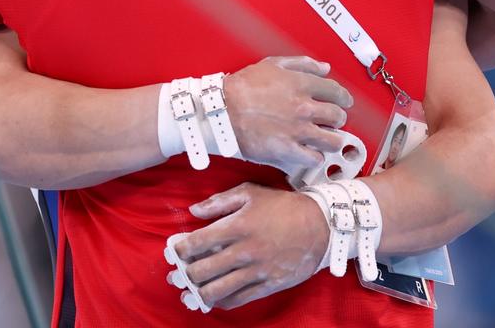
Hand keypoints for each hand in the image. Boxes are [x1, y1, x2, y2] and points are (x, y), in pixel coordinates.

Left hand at [170, 183, 329, 309]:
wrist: (320, 224)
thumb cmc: (283, 205)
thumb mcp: (250, 193)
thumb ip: (219, 201)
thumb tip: (194, 211)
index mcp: (236, 226)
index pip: (197, 243)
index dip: (180, 251)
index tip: (175, 252)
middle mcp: (243, 251)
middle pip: (203, 270)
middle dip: (184, 275)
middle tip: (177, 276)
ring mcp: (256, 271)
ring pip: (218, 290)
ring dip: (198, 293)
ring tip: (189, 293)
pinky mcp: (269, 284)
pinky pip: (240, 299)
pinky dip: (222, 302)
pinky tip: (214, 300)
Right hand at [224, 56, 352, 174]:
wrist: (221, 110)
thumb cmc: (242, 87)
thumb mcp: (271, 64)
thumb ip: (301, 64)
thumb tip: (325, 68)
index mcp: (301, 84)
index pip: (336, 91)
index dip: (343, 98)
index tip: (344, 102)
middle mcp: (304, 107)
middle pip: (338, 116)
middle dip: (338, 119)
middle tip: (332, 121)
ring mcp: (297, 131)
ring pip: (332, 140)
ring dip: (332, 140)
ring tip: (326, 139)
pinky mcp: (287, 150)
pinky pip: (314, 159)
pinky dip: (315, 157)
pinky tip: (310, 153)